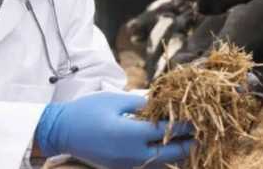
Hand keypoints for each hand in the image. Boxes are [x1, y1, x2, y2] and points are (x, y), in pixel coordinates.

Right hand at [35, 92, 193, 168]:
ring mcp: (125, 165)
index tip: (201, 117)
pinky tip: (169, 149)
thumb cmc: (87, 111)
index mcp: (129, 135)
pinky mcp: (120, 168)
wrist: (59, 131)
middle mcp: (130, 155)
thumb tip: (164, 104)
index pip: (168, 131)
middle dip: (189, 144)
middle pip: (171, 155)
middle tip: (203, 133)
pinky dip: (162, 160)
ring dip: (178, 155)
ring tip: (191, 142)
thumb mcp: (116, 100)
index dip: (186, 124)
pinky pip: (148, 167)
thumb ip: (143, 104)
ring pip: (161, 165)